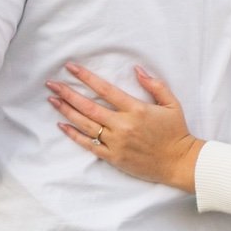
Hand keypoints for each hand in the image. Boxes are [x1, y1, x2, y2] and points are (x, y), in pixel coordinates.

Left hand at [47, 63, 201, 193]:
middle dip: (68, 93)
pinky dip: (74, 135)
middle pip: (89, 106)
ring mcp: (117, 142)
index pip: (105, 89)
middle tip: (51, 84)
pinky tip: (62, 125)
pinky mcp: (114, 157)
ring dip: (67, 111)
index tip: (71, 68)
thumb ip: (154, 85)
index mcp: (136, 109)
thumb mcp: (171, 104)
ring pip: (85, 124)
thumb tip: (137, 69)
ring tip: (52, 100)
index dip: (86, 77)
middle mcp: (123, 125)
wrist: (179, 162)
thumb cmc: (176, 132)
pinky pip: (89, 145)